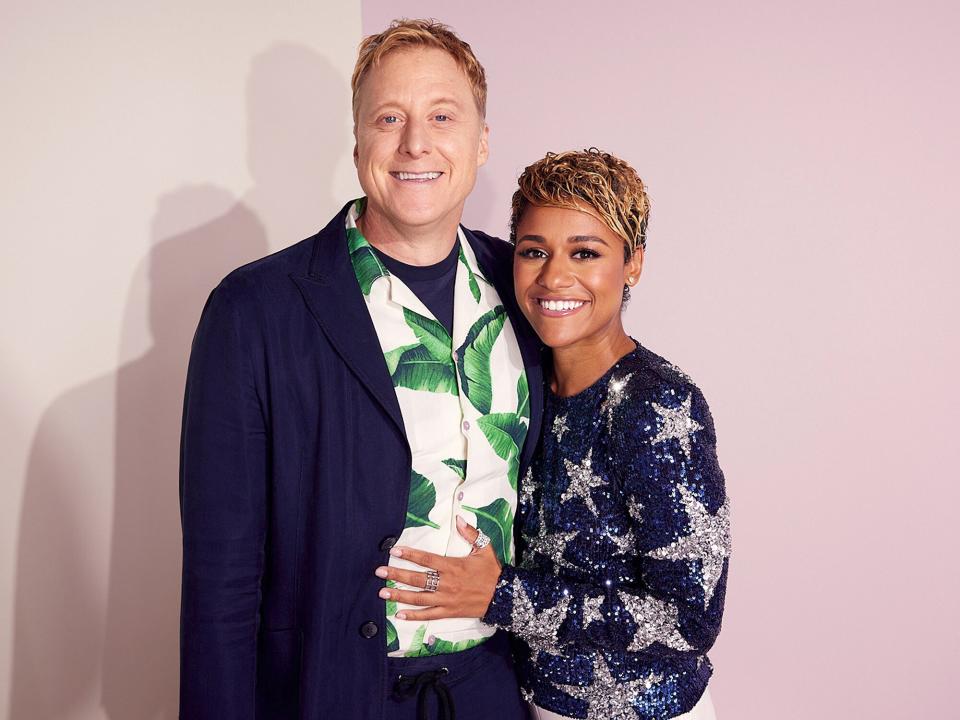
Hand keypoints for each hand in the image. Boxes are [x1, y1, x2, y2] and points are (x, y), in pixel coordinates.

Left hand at [374, 516, 501, 620]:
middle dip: (397, 575)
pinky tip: (399, 615)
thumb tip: (459, 518)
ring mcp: (446, 599)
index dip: (410, 554)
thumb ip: (470, 533)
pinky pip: (428, 615)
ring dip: (399, 596)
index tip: (395, 550)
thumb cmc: (491, 571)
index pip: (427, 559)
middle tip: (379, 572)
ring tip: (383, 593)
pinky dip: (413, 616)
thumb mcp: (484, 548)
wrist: (503, 596)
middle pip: (417, 578)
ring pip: (418, 597)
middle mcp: (447, 583)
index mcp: (453, 566)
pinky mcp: (449, 612)